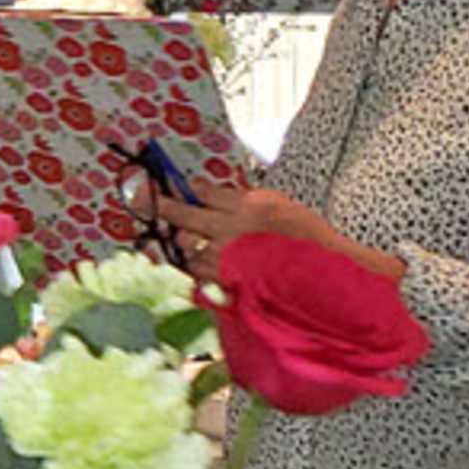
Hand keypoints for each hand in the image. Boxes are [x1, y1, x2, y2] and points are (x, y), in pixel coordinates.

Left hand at [169, 186, 372, 276]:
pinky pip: (198, 274)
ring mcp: (229, 257)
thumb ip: (249, 205)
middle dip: (160, 205)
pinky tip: (196, 266)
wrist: (328, 277)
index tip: (177, 187)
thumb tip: (216, 200)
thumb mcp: (283, 209)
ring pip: (185, 249)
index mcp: (252, 205)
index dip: (187, 189)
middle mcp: (236, 228)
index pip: (205, 192)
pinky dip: (194, 270)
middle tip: (141, 197)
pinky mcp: (228, 282)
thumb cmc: (311, 243)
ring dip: (180, 246)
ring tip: (181, 243)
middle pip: (183, 215)